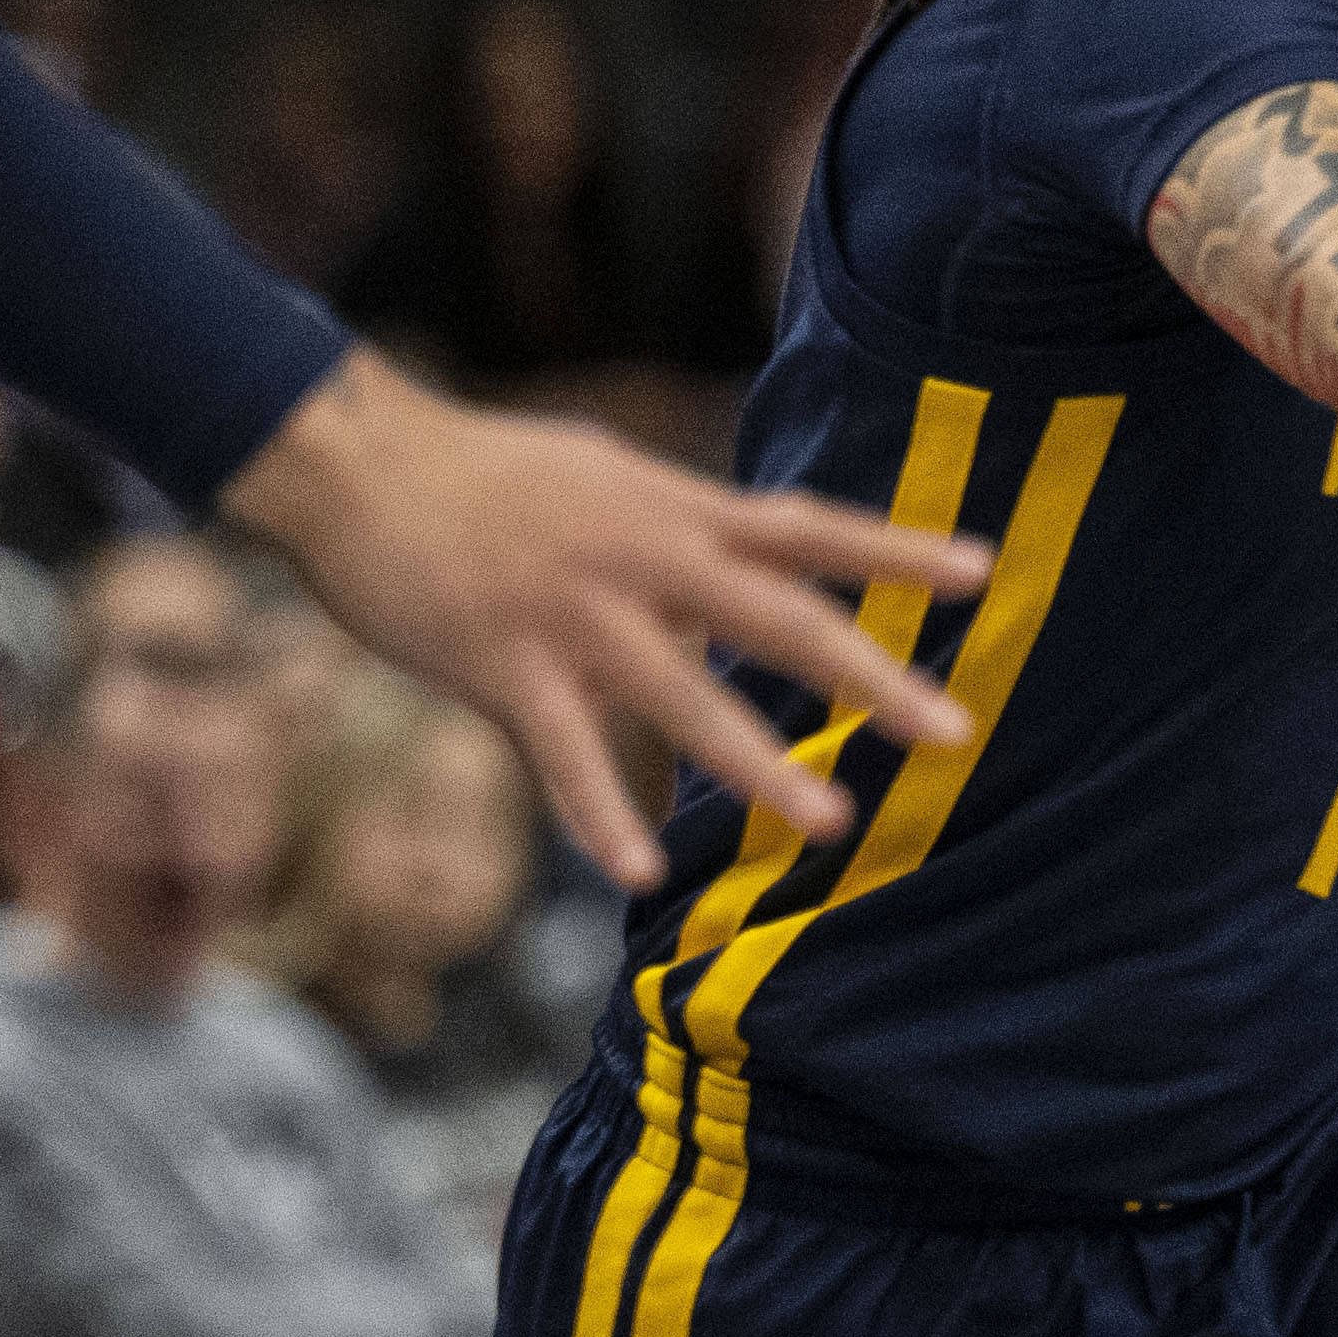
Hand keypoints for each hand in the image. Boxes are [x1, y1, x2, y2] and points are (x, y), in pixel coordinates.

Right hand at [219, 349, 988, 883]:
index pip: (810, 528)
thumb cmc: (484, 476)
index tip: (986, 573)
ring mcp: (574, 613)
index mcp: (675, 511)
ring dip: (759, 763)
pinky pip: (564, 753)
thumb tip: (751, 555)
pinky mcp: (502, 663)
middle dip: (871, 681)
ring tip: (831, 823)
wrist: (352, 461)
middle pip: (780, 620)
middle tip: (955, 733)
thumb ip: (685, 529)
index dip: (899, 549)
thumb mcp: (607, 481)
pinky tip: (639, 875)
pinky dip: (600, 816)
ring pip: (685, 697)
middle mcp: (643, 559)